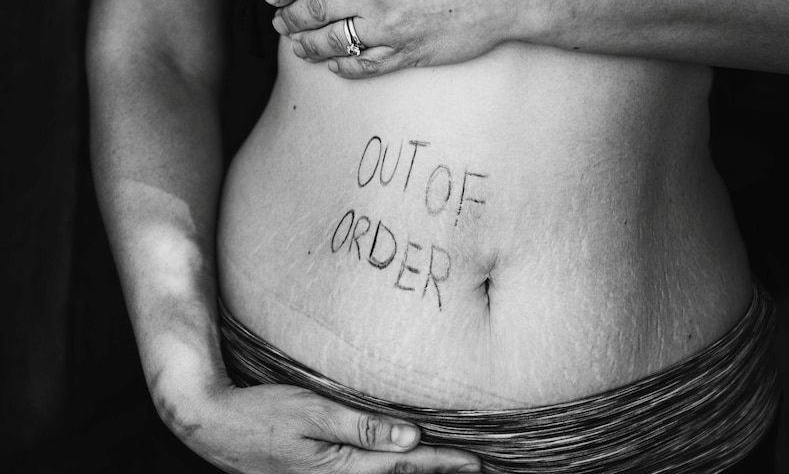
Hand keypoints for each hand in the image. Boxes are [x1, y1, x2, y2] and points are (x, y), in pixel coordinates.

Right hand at [157, 378, 481, 472]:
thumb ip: (360, 426)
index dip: (442, 463)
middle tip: (481, 469)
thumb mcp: (310, 413)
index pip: (404, 465)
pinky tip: (405, 461)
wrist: (215, 427)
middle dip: (439, 473)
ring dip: (420, 473)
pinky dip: (394, 470)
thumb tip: (409, 436)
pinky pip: (367, 473)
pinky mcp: (320, 472)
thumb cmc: (261, 415)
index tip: (476, 462)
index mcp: (341, 467)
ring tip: (452, 468)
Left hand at [264, 0, 530, 77]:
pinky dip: (342, 68)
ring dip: (306, 46)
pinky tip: (333, 66)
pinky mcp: (408, 53)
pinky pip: (364, 66)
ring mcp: (388, 26)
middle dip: (287, 17)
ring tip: (297, 46)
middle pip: (311, 9)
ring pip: (331, 42)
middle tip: (279, 22)